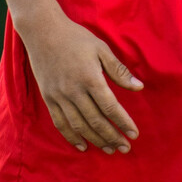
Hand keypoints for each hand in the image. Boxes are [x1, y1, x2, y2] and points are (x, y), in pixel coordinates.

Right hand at [19, 14, 143, 154]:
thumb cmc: (75, 38)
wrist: (42, 31)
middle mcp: (74, 90)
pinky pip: (60, 123)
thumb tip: (138, 87)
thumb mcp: (101, 49)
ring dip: (95, 140)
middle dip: (112, 136)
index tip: (134, 134)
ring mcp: (59, 96)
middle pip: (96, 121)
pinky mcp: (48, 98)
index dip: (123, 122)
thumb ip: (119, 71)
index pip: (110, 107)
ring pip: (79, 126)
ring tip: (109, 149)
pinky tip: (82, 146)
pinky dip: (71, 137)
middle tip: (125, 148)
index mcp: (90, 77)